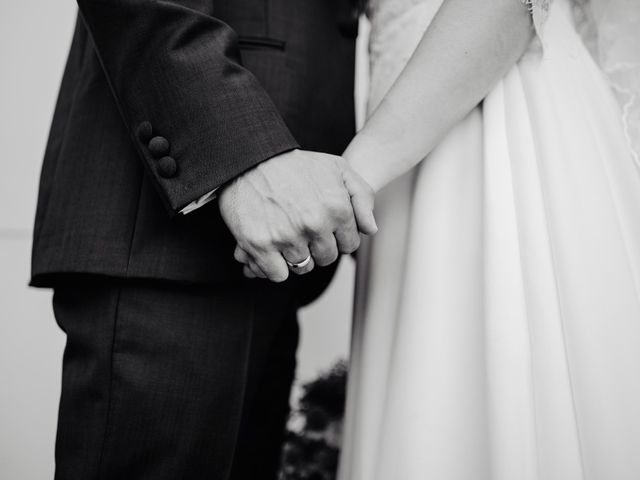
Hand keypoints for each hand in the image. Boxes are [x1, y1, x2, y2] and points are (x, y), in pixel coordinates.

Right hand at [219, 149, 376, 281]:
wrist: (250, 159)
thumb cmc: (295, 165)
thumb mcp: (338, 169)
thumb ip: (362, 197)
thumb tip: (370, 229)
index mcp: (337, 209)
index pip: (349, 245)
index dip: (337, 237)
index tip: (324, 228)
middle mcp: (314, 224)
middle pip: (326, 258)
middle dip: (318, 247)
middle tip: (303, 231)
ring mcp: (287, 236)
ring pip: (303, 267)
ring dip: (296, 257)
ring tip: (287, 236)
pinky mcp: (261, 245)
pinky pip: (277, 274)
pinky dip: (274, 267)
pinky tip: (273, 250)